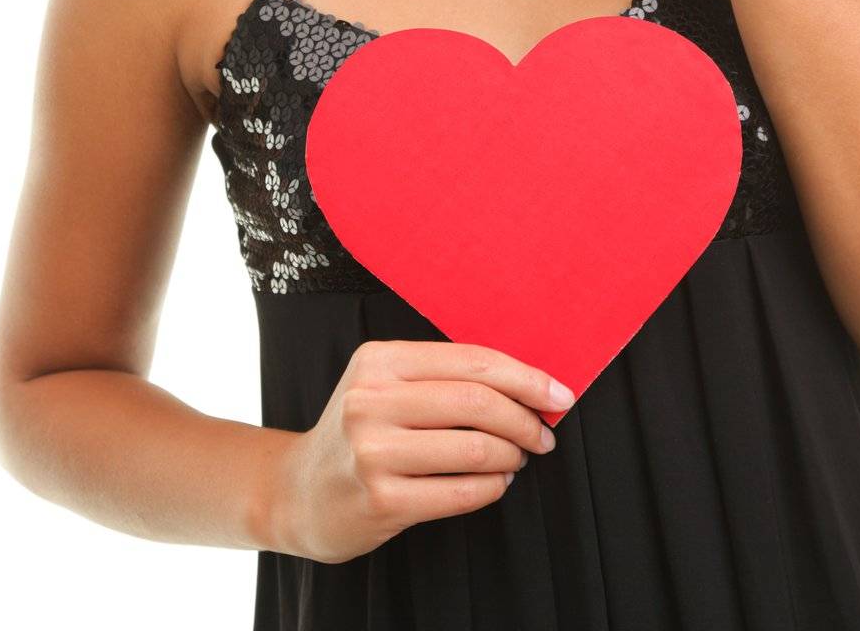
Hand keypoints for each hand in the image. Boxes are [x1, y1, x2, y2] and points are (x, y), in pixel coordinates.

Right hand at [263, 339, 569, 563]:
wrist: (300, 492)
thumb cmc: (360, 433)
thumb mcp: (385, 386)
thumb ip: (442, 377)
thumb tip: (527, 383)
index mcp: (379, 360)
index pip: (471, 360)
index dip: (525, 377)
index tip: (559, 394)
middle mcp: (370, 400)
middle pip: (477, 401)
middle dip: (525, 419)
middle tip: (544, 435)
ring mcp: (372, 451)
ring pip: (475, 448)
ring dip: (512, 455)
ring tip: (517, 458)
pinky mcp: (380, 499)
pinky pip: (461, 492)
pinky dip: (493, 488)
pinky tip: (497, 483)